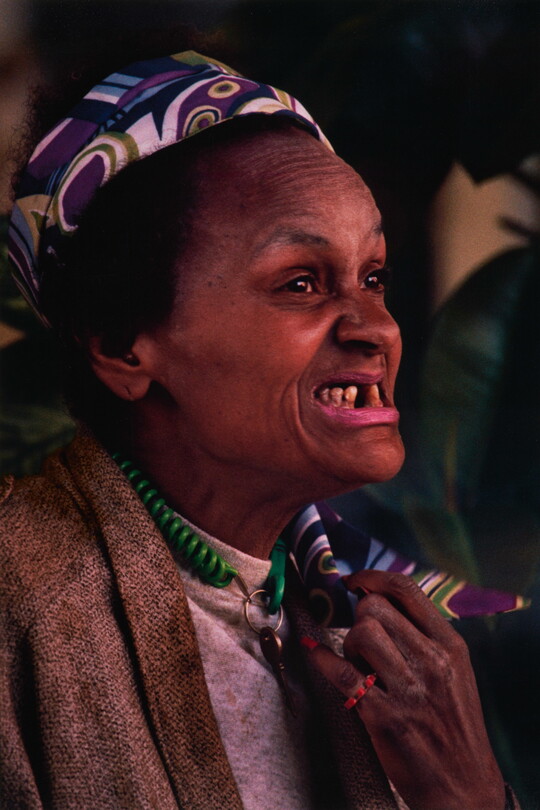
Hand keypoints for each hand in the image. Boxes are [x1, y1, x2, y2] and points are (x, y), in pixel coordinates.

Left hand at [305, 570, 505, 809]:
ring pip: (361, 634)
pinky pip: (342, 673)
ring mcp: (409, 690)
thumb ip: (423, 635)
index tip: (354, 581)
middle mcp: (432, 662)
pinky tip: (314, 651)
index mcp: (450, 645)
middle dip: (359, 616)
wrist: (465, 785)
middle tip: (361, 638)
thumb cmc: (454, 723)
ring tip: (358, 661)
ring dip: (349, 642)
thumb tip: (377, 598)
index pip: (406, 590)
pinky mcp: (385, 717)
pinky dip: (321, 658)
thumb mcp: (454, 670)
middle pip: (376, 607)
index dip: (373, 577)